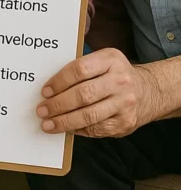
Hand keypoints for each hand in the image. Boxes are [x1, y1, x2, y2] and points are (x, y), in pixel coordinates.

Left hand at [36, 48, 160, 137]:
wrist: (149, 92)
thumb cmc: (115, 75)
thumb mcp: (104, 60)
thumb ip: (81, 67)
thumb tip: (50, 86)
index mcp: (111, 59)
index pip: (80, 69)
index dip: (59, 81)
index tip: (45, 91)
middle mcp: (120, 81)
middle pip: (83, 95)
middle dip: (58, 105)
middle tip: (42, 111)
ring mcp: (124, 103)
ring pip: (89, 115)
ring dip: (64, 122)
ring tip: (48, 124)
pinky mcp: (125, 122)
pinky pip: (96, 128)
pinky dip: (78, 130)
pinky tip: (67, 129)